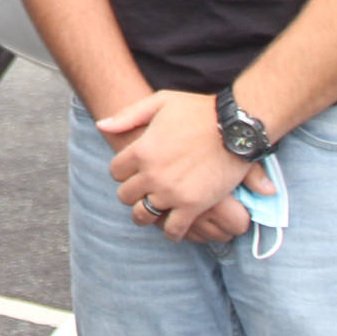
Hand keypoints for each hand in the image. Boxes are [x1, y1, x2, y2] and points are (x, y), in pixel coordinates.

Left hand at [100, 90, 253, 240]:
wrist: (235, 127)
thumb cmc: (199, 110)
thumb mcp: (159, 103)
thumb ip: (128, 116)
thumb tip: (101, 125)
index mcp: (140, 150)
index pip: (115, 172)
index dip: (123, 173)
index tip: (133, 173)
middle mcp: (151, 174)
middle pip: (125, 195)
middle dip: (132, 194)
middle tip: (143, 194)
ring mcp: (171, 192)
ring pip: (143, 215)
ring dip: (146, 215)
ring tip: (154, 213)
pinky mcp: (193, 206)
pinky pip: (173, 229)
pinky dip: (171, 232)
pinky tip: (174, 229)